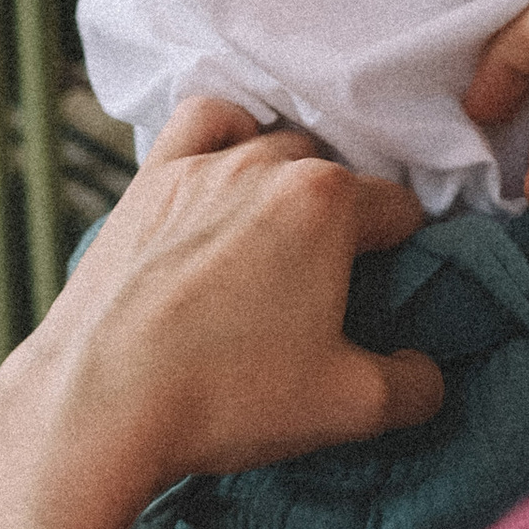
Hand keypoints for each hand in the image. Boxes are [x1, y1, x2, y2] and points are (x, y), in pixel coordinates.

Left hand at [0, 103, 444, 528]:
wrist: (98, 403)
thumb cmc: (227, 397)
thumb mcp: (348, 407)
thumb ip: (413, 385)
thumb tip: (429, 374)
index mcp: (328, 203)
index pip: (399, 209)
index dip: (403, 252)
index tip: (385, 292)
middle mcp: (267, 163)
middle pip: (334, 174)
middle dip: (344, 219)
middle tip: (328, 284)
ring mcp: (201, 164)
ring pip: (271, 144)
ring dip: (287, 180)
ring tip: (278, 239)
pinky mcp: (147, 181)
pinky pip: (201, 121)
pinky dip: (225, 133)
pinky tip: (223, 171)